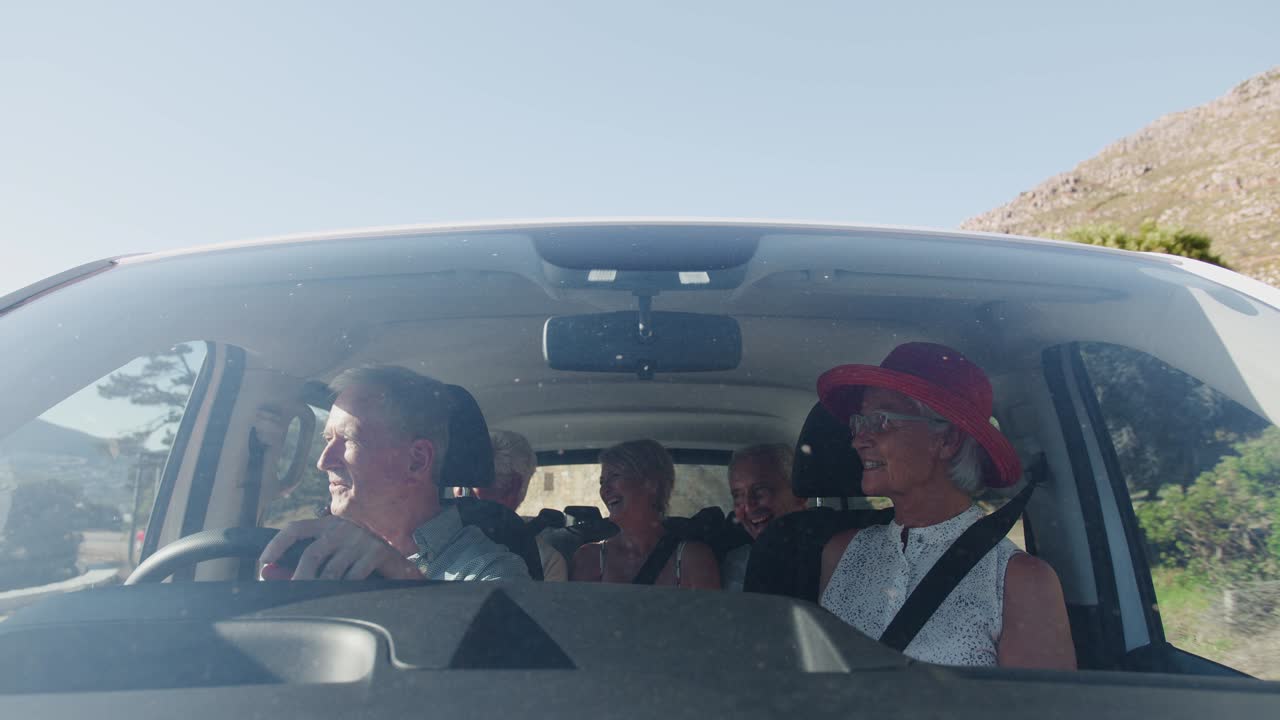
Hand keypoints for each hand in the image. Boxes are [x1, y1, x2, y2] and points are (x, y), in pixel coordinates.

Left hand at [258, 516, 423, 580]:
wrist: (397, 553)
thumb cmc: (357, 554)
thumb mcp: (332, 551)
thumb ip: (303, 562)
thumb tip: (269, 573)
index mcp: (327, 524)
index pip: (296, 529)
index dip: (277, 544)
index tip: (263, 562)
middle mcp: (341, 529)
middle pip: (312, 554)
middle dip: (298, 578)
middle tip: (293, 594)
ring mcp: (359, 541)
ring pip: (331, 571)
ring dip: (321, 589)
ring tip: (317, 599)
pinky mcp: (376, 553)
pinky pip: (353, 578)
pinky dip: (345, 590)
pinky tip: (343, 596)